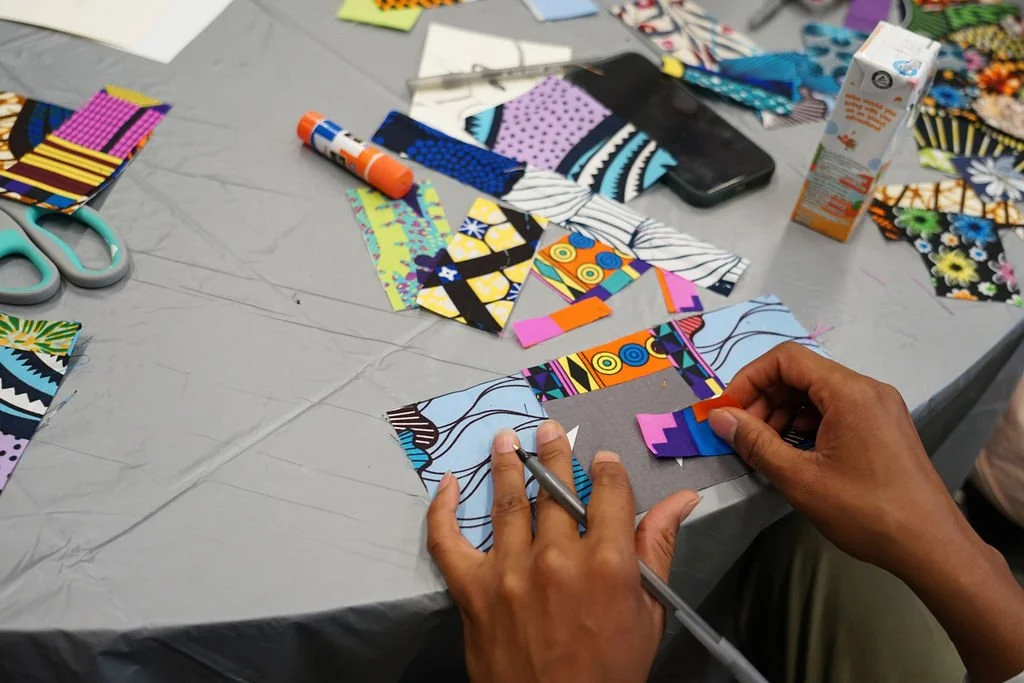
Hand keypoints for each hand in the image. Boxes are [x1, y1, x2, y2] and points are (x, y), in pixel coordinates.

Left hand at [427, 421, 700, 682]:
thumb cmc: (609, 671)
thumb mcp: (649, 613)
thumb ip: (657, 548)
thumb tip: (683, 500)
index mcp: (606, 563)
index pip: (608, 492)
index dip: (607, 470)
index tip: (603, 461)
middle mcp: (556, 558)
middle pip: (555, 488)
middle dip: (554, 452)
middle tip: (548, 429)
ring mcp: (509, 572)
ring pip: (506, 502)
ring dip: (506, 464)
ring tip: (504, 441)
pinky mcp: (472, 590)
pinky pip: (447, 540)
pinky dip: (443, 509)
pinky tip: (447, 486)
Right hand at [709, 342, 1023, 682]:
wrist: (931, 546)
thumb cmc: (864, 511)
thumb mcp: (800, 478)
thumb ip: (755, 442)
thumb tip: (719, 418)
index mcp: (849, 391)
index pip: (786, 359)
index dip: (749, 380)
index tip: (728, 412)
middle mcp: (867, 388)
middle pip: (801, 373)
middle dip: (764, 399)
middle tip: (743, 435)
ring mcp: (879, 406)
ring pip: (817, 392)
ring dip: (784, 413)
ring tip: (767, 448)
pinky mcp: (884, 425)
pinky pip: (836, 409)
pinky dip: (808, 423)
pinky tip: (797, 453)